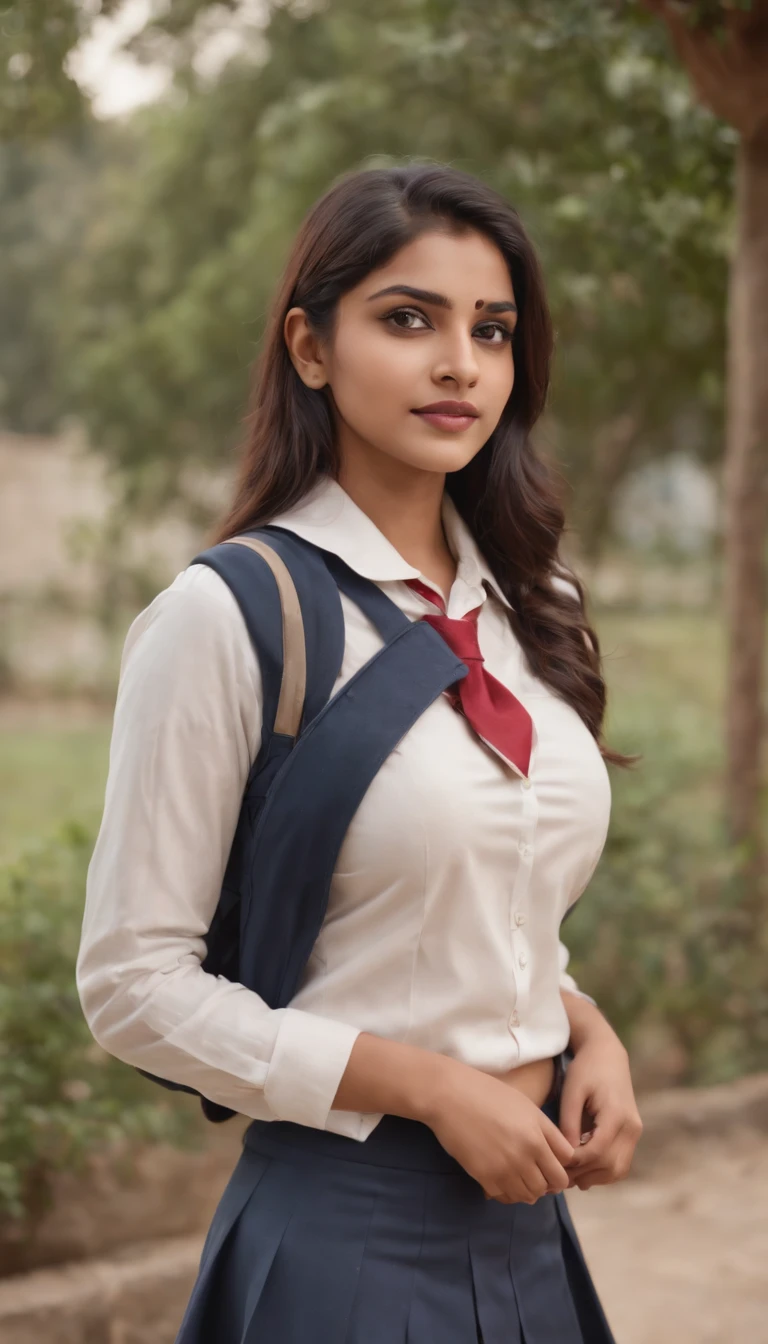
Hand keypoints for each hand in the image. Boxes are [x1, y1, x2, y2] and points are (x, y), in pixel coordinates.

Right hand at [425, 1059, 574, 1204]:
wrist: (450, 1097)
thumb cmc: (488, 1094)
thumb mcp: (526, 1106)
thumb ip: (548, 1132)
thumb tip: (562, 1156)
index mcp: (538, 1136)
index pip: (565, 1166)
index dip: (561, 1166)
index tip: (552, 1164)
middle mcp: (525, 1156)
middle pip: (551, 1185)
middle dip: (548, 1182)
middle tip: (538, 1174)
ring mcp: (505, 1169)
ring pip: (530, 1195)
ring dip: (529, 1189)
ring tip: (520, 1177)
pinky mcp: (484, 1178)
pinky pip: (505, 1198)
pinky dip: (508, 1193)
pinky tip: (503, 1180)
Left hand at [559, 1030, 642, 1190]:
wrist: (607, 1055)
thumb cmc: (585, 1070)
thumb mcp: (572, 1092)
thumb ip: (569, 1123)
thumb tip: (566, 1154)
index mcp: (616, 1114)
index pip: (597, 1152)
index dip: (576, 1163)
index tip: (556, 1162)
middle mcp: (631, 1126)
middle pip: (609, 1165)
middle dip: (583, 1174)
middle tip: (559, 1174)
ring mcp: (635, 1131)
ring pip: (618, 1170)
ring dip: (594, 1177)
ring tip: (569, 1174)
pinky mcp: (632, 1134)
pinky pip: (621, 1163)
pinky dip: (603, 1171)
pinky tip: (583, 1168)